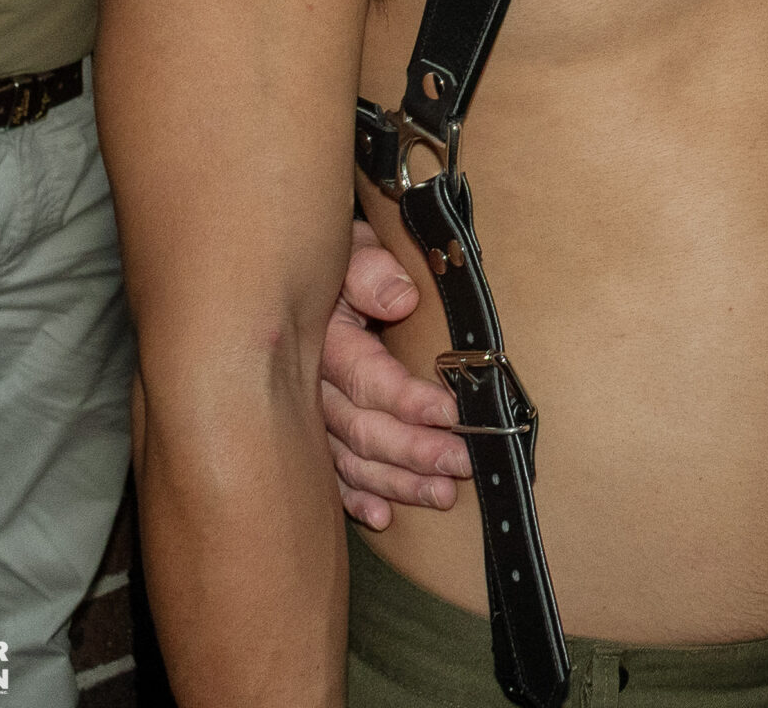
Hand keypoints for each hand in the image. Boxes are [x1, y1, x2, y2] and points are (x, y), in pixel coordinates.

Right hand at [321, 220, 469, 528]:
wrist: (304, 271)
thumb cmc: (342, 259)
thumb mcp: (354, 249)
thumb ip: (372, 270)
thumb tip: (400, 298)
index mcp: (324, 341)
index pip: (369, 380)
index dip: (410, 401)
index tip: (452, 415)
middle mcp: (311, 386)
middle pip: (362, 430)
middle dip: (414, 451)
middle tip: (463, 463)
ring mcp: (310, 415)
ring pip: (351, 459)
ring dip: (397, 482)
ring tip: (441, 494)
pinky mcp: (314, 431)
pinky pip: (330, 474)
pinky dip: (354, 499)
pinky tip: (382, 517)